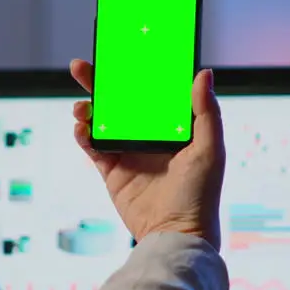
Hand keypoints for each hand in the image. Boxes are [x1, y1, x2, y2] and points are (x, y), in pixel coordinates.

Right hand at [69, 60, 224, 250]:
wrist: (175, 235)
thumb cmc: (200, 194)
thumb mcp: (209, 149)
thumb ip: (205, 112)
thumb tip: (204, 73)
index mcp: (173, 127)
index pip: (152, 92)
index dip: (136, 73)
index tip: (122, 54)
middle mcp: (149, 136)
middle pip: (120, 102)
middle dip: (100, 83)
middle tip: (82, 67)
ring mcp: (129, 153)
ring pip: (102, 121)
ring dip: (88, 109)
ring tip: (81, 106)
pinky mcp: (113, 172)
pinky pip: (93, 147)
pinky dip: (83, 135)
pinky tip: (81, 128)